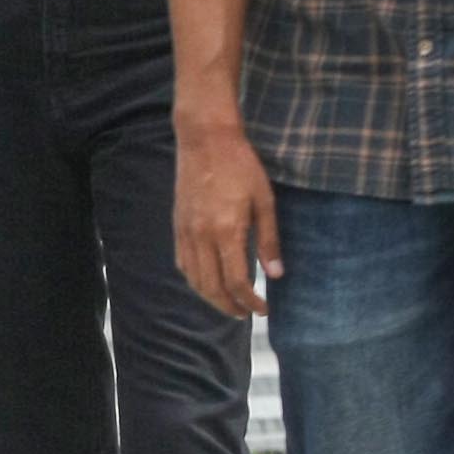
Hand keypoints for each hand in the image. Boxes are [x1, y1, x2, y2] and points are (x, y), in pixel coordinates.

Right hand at [173, 119, 283, 319]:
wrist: (205, 139)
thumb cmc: (241, 165)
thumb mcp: (264, 200)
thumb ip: (268, 239)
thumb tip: (276, 274)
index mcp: (226, 231)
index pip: (237, 282)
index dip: (250, 302)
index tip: (264, 309)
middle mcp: (202, 237)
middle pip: (212, 288)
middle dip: (230, 307)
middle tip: (247, 314)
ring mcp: (186, 232)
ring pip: (194, 280)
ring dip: (211, 298)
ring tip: (229, 303)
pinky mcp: (178, 225)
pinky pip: (183, 263)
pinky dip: (195, 280)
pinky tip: (207, 281)